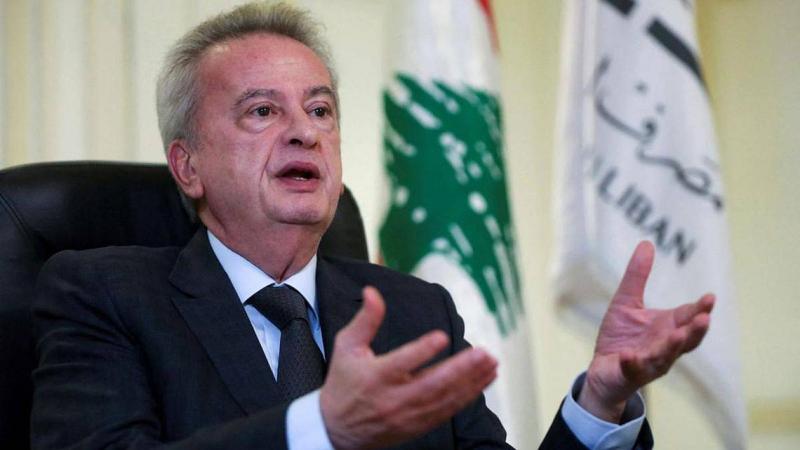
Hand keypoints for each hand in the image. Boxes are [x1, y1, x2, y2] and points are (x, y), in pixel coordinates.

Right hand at [319, 286, 496, 449]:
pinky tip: (483, 382)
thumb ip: (365, 319)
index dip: (422, 350)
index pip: (401, 362)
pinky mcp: (417, 425)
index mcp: (376, 376)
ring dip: (471, 382)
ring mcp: (407, 415)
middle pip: (432, 384)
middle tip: (483, 353)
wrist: (337, 430)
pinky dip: (467, 397)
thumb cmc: (343, 383)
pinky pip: (447, 411)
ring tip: (490, 363)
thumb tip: (372, 291)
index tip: (441, 336)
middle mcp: (393, 398)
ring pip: (444, 399)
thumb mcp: (346, 346)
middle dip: (460, 369)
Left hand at [579, 241, 713, 422]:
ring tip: (678, 335)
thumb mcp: (626, 301)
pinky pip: (633, 369)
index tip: (710, 298)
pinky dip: (633, 362)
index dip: (699, 309)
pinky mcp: (630, 373)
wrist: (603, 369)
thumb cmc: (621, 337)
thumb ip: (637, 276)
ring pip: (665, 356)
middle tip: (705, 318)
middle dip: (695, 330)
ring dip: (672, 346)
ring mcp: (649, 362)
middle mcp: (664, 346)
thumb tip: (646, 243)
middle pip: (685, 339)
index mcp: (667, 328)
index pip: (688, 317)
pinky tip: (630, 356)